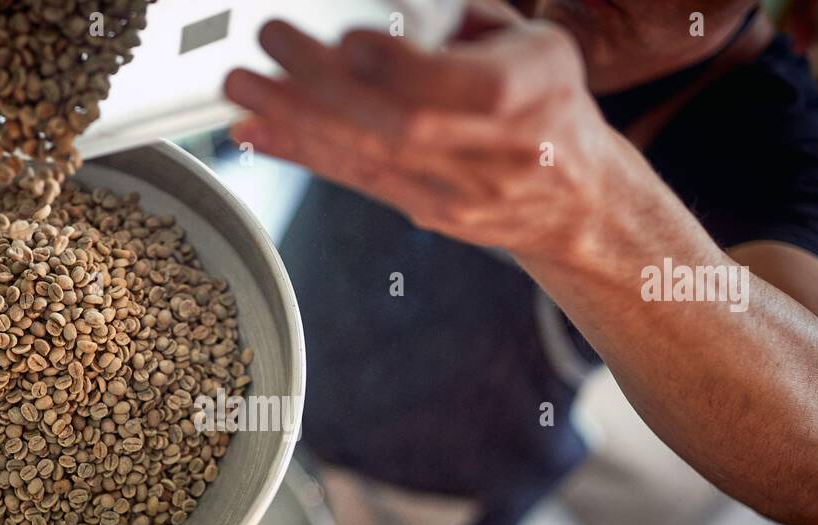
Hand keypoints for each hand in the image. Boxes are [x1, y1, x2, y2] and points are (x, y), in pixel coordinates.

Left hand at [224, 1, 617, 262]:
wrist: (574, 196)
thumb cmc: (544, 102)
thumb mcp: (527, 41)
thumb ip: (458, 21)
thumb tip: (384, 8)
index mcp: (534, 91)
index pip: (463, 87)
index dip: (402, 67)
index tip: (350, 39)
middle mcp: (498, 149)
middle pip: (400, 123)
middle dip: (325, 84)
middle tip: (270, 45)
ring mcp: (459, 189)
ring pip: (369, 155)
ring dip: (297, 119)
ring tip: (242, 87)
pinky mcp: (426, 212)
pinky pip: (356, 179)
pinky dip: (302, 152)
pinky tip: (258, 130)